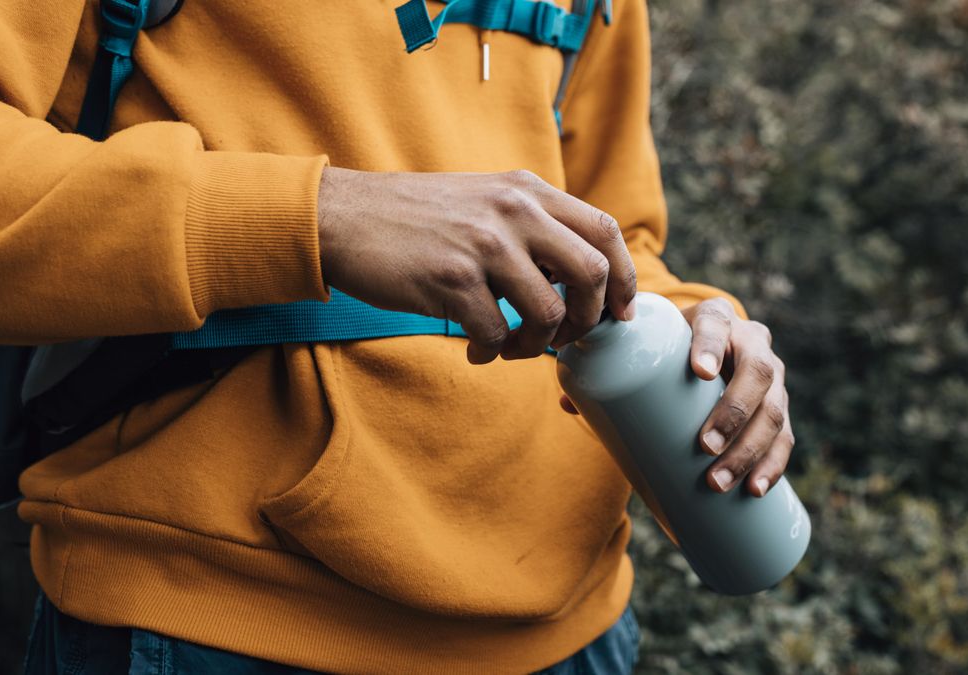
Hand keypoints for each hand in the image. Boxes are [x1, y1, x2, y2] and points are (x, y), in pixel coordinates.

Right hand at [317, 167, 636, 362]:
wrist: (342, 217)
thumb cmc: (417, 218)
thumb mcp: (485, 200)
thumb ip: (534, 225)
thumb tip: (584, 278)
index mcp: (527, 190)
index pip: (605, 231)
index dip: (625, 278)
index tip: (618, 313)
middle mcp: (513, 210)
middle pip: (592, 273)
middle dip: (588, 319)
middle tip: (565, 338)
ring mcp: (483, 244)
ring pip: (548, 313)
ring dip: (536, 345)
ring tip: (512, 348)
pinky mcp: (451, 279)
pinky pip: (497, 334)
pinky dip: (491, 352)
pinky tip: (475, 349)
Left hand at [559, 297, 793, 497]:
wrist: (700, 355)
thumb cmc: (662, 354)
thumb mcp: (643, 350)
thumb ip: (606, 369)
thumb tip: (567, 403)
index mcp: (716, 318)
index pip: (718, 322)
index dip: (712, 343)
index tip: (698, 372)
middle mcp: (752, 343)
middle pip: (757, 373)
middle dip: (735, 413)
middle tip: (704, 447)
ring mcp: (771, 378)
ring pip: (773, 411)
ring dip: (751, 450)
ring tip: (718, 482)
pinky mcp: (777, 411)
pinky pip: (784, 439)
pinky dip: (773, 465)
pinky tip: (757, 489)